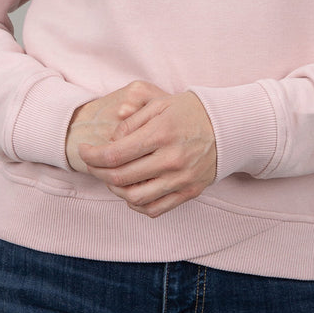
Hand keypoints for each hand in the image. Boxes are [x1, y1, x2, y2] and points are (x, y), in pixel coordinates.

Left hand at [69, 81, 216, 217]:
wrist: (230, 127)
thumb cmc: (191, 111)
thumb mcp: (160, 104)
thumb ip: (132, 119)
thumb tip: (111, 140)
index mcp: (161, 134)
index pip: (114, 154)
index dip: (92, 156)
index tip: (84, 151)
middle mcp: (171, 159)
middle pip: (120, 177)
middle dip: (99, 172)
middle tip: (94, 165)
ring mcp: (181, 179)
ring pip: (135, 197)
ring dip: (116, 191)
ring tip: (112, 178)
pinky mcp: (189, 192)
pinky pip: (155, 209)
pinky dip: (137, 204)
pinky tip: (132, 191)